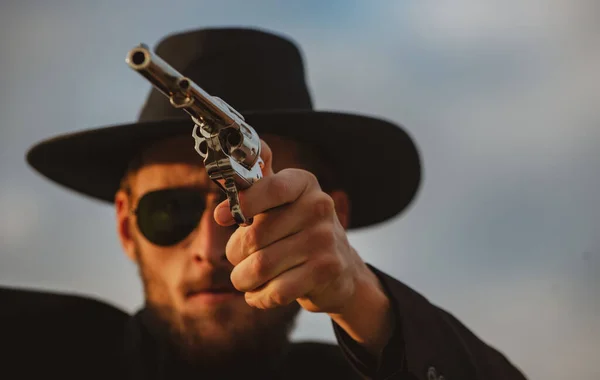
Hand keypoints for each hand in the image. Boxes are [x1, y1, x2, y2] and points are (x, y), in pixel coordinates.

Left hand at [213, 139, 366, 313]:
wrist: (339, 268)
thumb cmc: (298, 231)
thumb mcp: (282, 202)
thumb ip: (260, 179)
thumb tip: (246, 145)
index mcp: (304, 184)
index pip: (269, 187)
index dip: (241, 203)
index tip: (219, 216)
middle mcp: (318, 207)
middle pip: (255, 236)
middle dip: (235, 254)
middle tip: (238, 258)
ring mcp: (325, 239)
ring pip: (261, 266)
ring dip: (243, 279)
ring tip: (244, 278)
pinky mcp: (327, 270)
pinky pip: (276, 290)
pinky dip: (259, 296)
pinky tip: (259, 293)